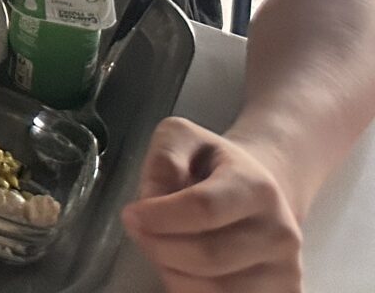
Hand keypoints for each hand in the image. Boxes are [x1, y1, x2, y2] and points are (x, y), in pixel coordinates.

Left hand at [123, 119, 301, 291]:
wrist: (262, 193)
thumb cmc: (214, 166)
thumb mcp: (183, 139)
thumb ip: (163, 159)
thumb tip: (151, 200)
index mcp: (257, 187)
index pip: (203, 208)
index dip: (159, 217)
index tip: (130, 215)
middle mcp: (280, 232)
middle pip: (207, 256)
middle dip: (159, 248)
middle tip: (140, 233)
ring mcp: (286, 270)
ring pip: (215, 290)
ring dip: (173, 273)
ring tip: (165, 248)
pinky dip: (192, 291)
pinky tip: (184, 270)